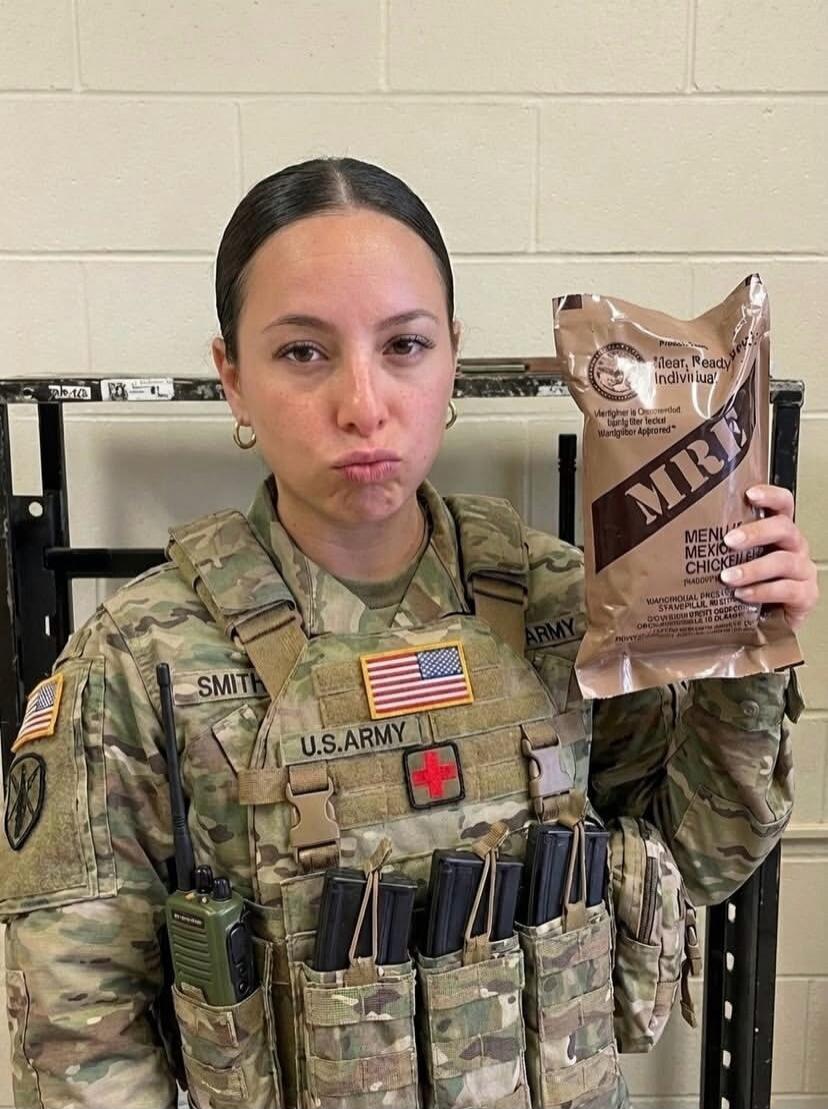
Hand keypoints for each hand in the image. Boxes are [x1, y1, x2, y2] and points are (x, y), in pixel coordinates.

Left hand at [719, 484, 817, 631]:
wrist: (765, 622)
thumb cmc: (747, 586)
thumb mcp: (735, 561)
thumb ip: (722, 548)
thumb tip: (680, 537)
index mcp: (778, 533)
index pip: (783, 504)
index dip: (770, 495)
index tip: (749, 494)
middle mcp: (794, 546)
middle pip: (783, 528)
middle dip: (755, 532)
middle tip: (729, 541)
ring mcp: (802, 570)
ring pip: (783, 561)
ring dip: (752, 568)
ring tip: (727, 577)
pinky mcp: (806, 595)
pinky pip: (787, 590)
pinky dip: (762, 591)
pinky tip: (743, 595)